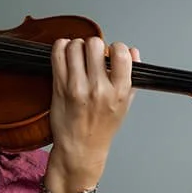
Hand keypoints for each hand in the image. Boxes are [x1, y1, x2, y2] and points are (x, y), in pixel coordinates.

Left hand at [48, 37, 136, 185]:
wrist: (80, 148)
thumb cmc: (102, 128)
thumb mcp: (125, 104)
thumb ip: (131, 76)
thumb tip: (133, 52)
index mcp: (119, 91)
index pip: (120, 52)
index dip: (115, 47)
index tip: (111, 53)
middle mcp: (99, 88)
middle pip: (95, 44)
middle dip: (94, 45)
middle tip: (92, 54)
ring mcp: (77, 87)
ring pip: (75, 46)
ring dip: (77, 46)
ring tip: (78, 55)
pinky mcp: (59, 87)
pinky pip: (58, 54)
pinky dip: (61, 47)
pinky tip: (65, 53)